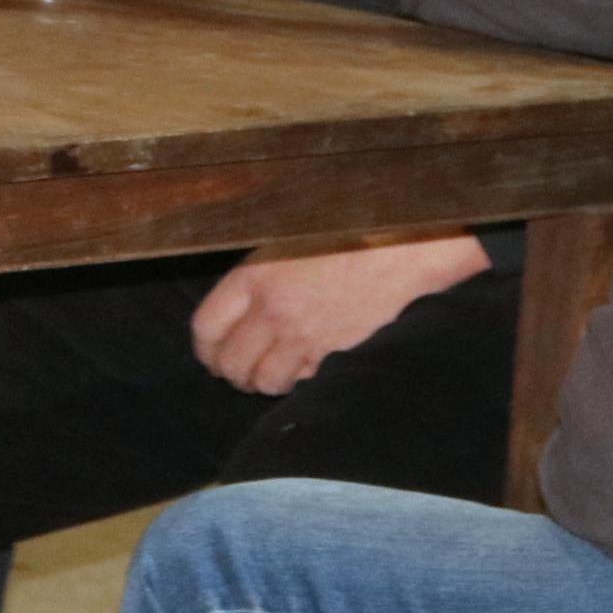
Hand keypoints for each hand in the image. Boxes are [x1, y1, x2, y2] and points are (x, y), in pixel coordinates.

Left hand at [190, 237, 494, 395]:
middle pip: (230, 363)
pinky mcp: (336, 356)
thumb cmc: (350, 229)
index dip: (205, 346)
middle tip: (238, 368)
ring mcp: (306, 338)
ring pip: (265, 381)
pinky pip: (303, 383)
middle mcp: (274, 312)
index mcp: (255, 276)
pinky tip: (304, 366)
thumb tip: (236, 300)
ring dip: (263, 380)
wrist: (406, 246)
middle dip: (230, 370)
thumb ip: (258, 271)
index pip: (206, 327)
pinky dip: (298, 381)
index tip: (211, 350)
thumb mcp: (289, 235)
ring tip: (270, 371)